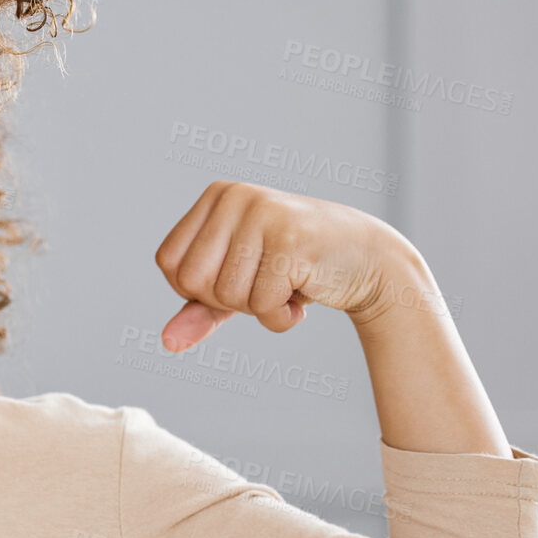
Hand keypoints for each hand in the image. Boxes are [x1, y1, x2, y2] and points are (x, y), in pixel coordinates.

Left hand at [153, 181, 417, 352]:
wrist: (370, 260)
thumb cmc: (296, 268)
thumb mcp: (239, 283)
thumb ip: (199, 309)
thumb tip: (167, 342)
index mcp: (217, 196)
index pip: (168, 263)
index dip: (198, 288)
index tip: (239, 277)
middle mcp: (236, 197)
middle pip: (191, 281)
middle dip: (228, 300)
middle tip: (265, 283)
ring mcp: (264, 215)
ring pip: (226, 295)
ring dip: (258, 309)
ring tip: (286, 285)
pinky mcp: (292, 241)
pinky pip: (261, 305)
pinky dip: (280, 317)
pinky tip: (303, 294)